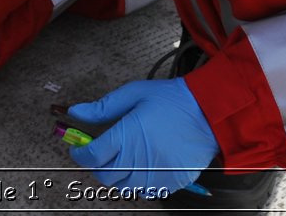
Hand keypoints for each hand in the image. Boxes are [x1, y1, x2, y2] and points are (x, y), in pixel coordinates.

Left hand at [63, 78, 218, 197]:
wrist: (209, 113)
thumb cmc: (171, 100)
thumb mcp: (133, 94)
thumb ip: (102, 107)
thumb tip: (76, 112)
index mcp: (127, 135)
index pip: (92, 156)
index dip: (80, 154)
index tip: (78, 149)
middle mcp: (139, 159)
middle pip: (105, 175)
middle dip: (96, 166)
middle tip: (98, 154)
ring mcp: (156, 174)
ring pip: (123, 187)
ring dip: (115, 176)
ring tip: (120, 160)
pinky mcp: (170, 183)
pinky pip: (144, 192)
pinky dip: (136, 183)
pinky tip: (139, 167)